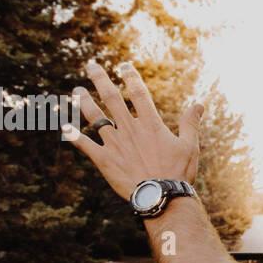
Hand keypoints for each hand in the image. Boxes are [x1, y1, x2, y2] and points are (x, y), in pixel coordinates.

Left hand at [66, 60, 201, 199]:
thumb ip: (190, 124)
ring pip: (95, 117)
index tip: (123, 65)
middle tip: (91, 65)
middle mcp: (129, 129)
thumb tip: (199, 104)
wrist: (161, 197)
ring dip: (84, 102)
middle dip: (100, 79)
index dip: (130, 77)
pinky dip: (74, 136)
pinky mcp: (104, 160)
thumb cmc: (178, 173)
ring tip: (76, 91)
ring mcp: (114, 144)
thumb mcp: (190, 146)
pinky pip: (85, 146)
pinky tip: (64, 128)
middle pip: (111, 98)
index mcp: (150, 124)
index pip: (138, 93)